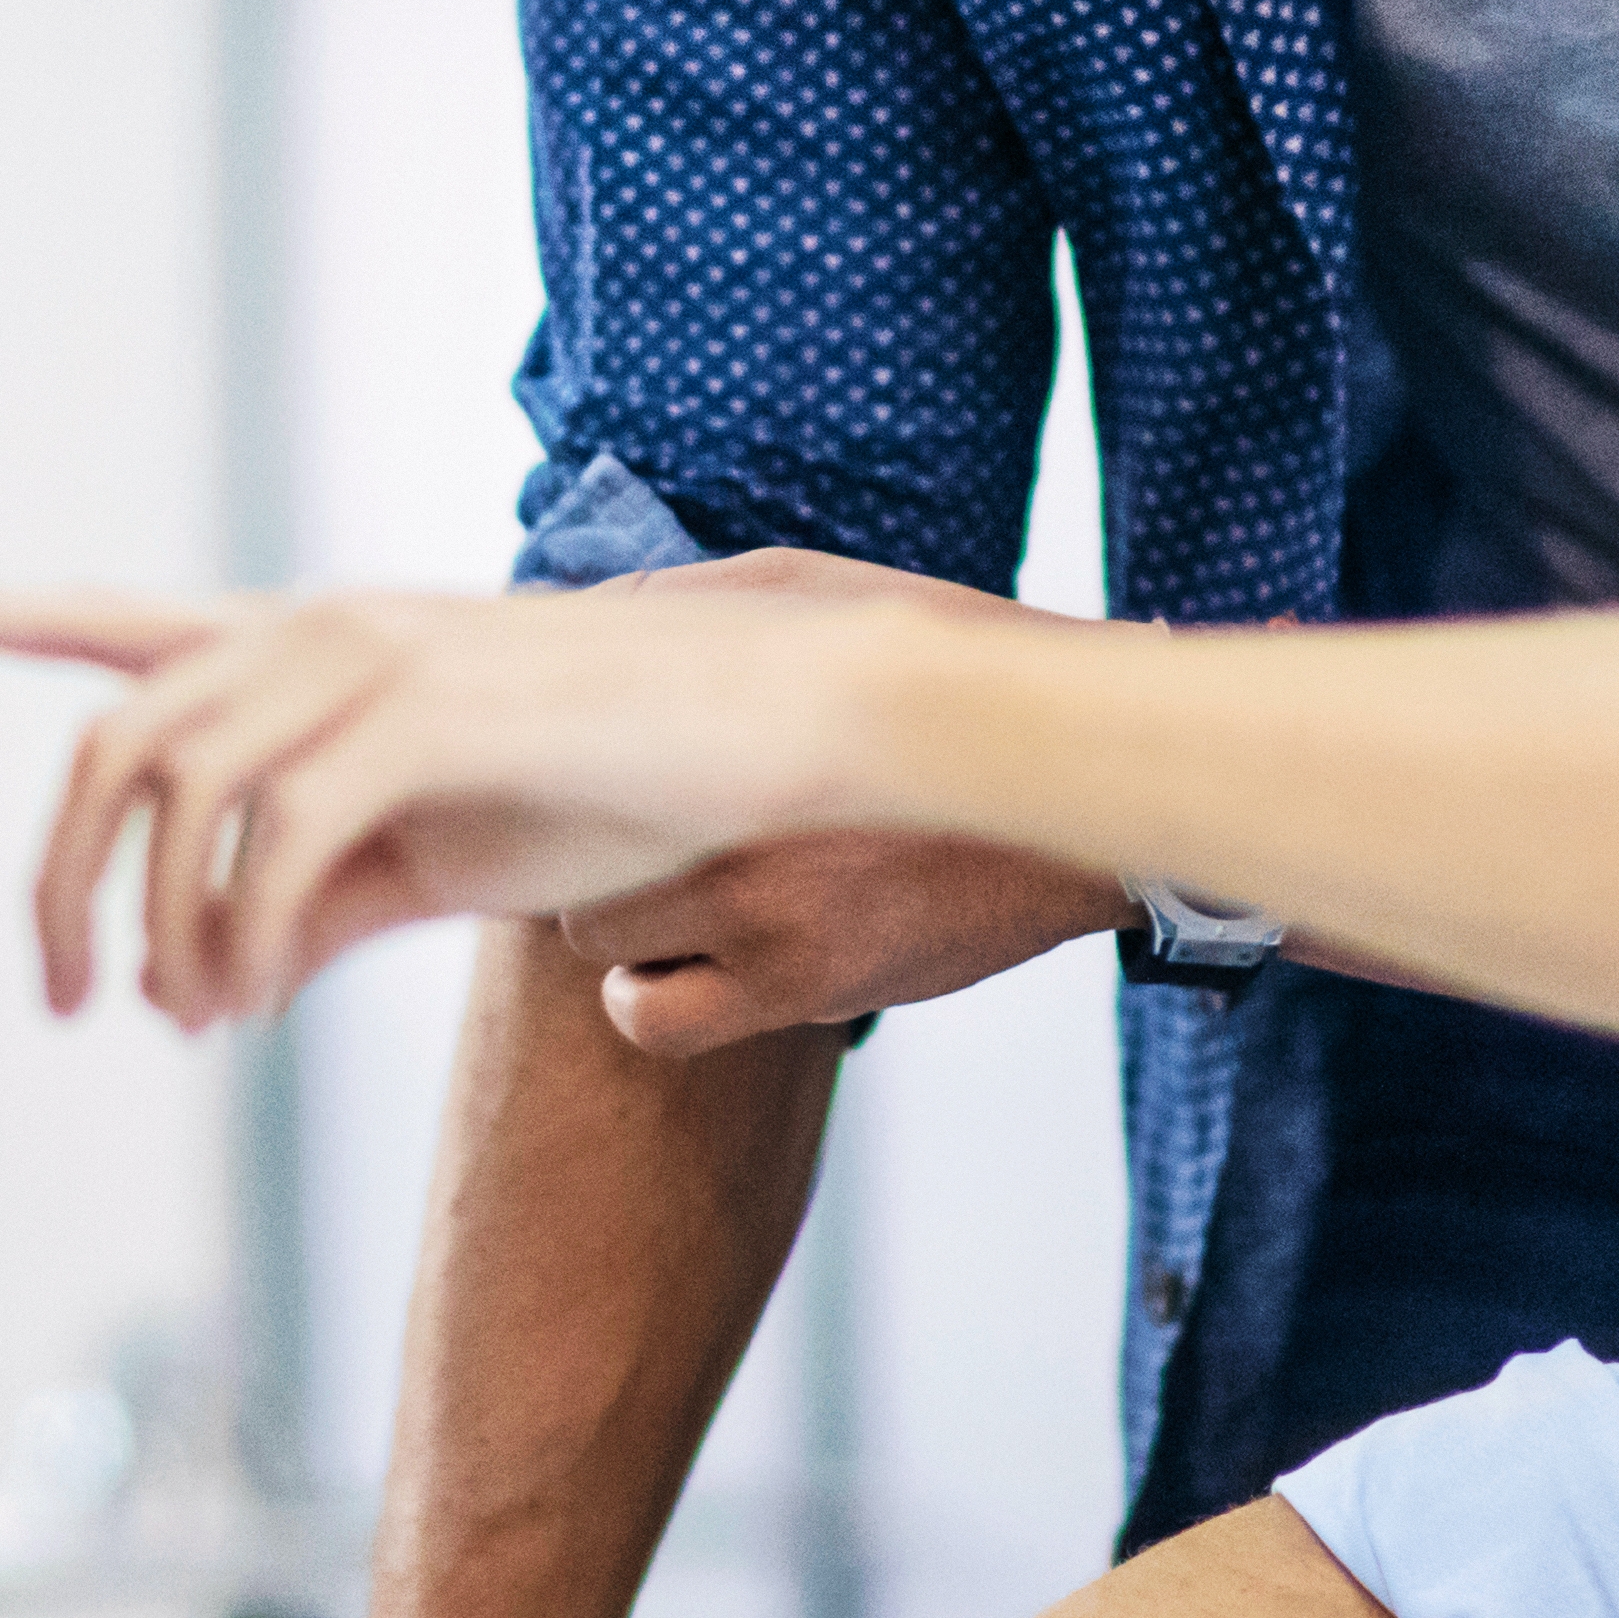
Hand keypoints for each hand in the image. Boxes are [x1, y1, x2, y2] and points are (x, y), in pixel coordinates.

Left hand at [0, 575, 920, 1029]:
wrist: (766, 733)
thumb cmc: (611, 784)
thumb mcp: (431, 851)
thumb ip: (316, 897)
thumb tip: (214, 977)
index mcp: (303, 649)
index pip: (103, 618)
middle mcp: (313, 632)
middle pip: (106, 741)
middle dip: (57, 885)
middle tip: (69, 1005)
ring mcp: (366, 662)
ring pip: (171, 784)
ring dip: (157, 929)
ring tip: (194, 1023)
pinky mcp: (425, 716)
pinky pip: (273, 838)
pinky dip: (239, 934)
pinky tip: (258, 998)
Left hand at [551, 555, 1108, 1044]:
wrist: (1073, 798)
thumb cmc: (940, 684)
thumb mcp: (822, 594)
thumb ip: (689, 601)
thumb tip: (574, 620)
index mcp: (735, 718)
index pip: (561, 749)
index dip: (545, 764)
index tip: (560, 766)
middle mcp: (739, 824)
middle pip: (566, 855)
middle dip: (586, 843)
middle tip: (636, 826)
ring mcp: (769, 919)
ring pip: (597, 946)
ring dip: (618, 925)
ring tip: (672, 892)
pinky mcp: (804, 990)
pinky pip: (655, 1022)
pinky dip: (652, 999)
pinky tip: (693, 959)